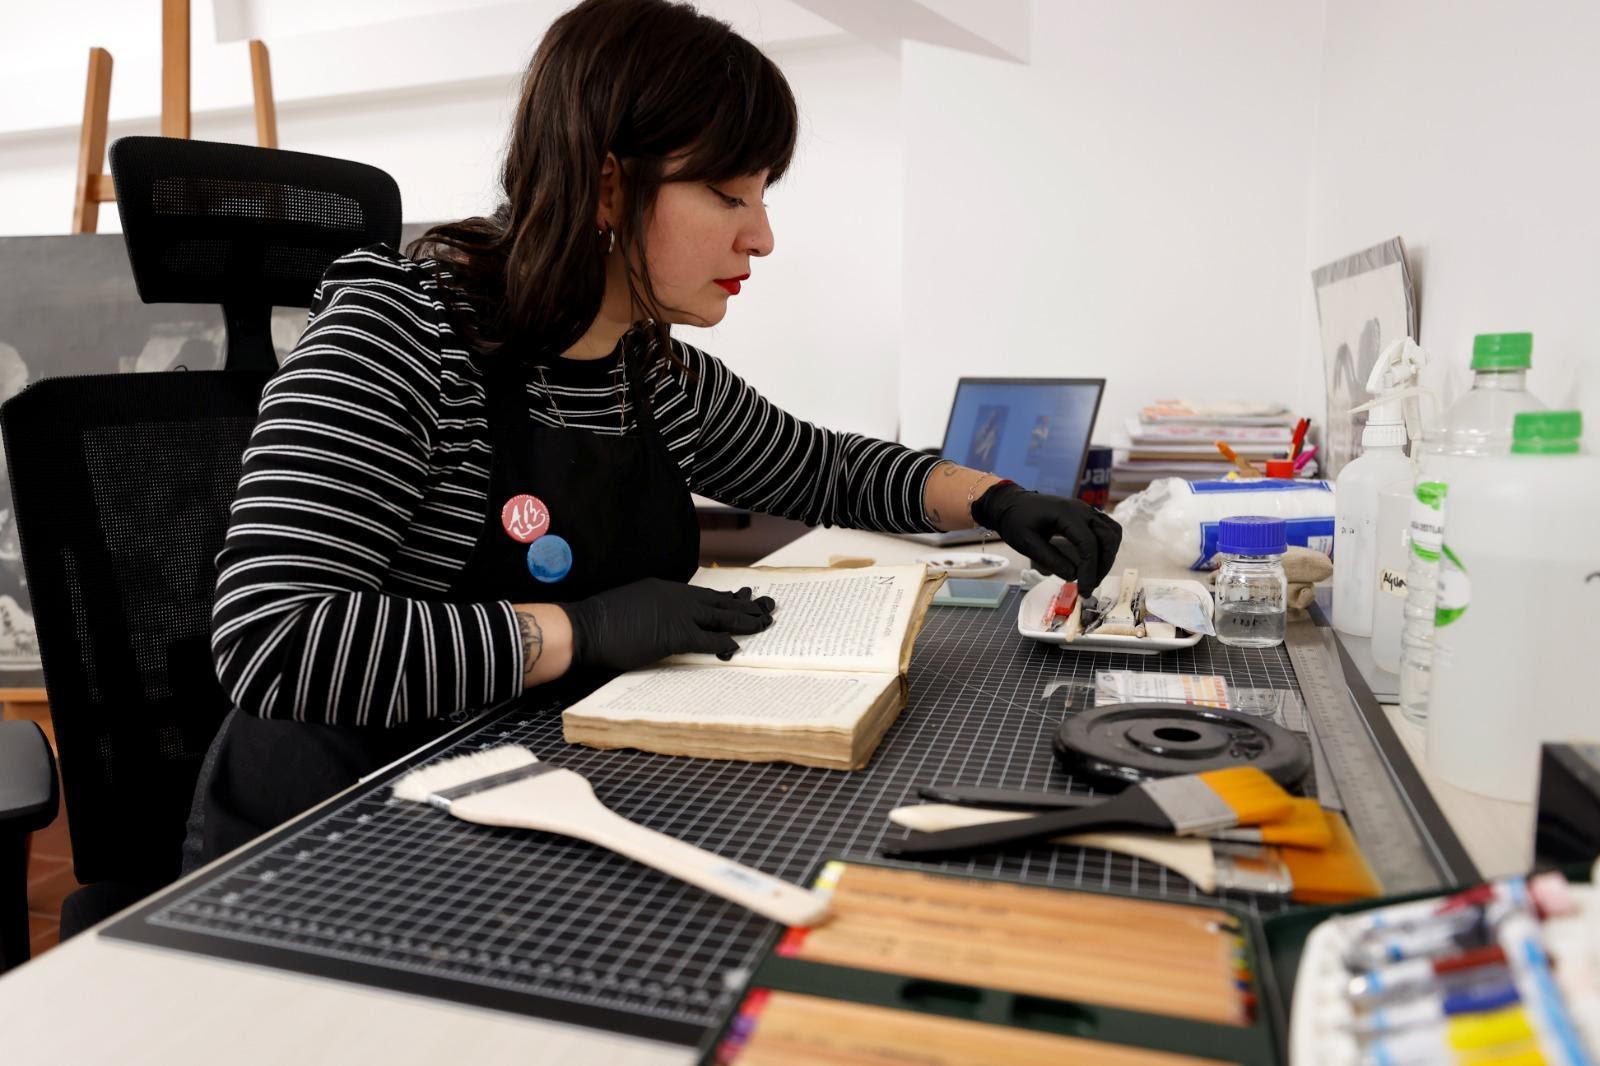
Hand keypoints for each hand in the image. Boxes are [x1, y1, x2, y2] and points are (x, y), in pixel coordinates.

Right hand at [562, 578, 775, 671]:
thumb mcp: (634, 604)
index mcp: (665, 589)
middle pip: (719, 602)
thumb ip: (654, 609)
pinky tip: (736, 648)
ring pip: (720, 617)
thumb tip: (665, 621)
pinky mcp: (673, 634)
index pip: (704, 594)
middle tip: (767, 608)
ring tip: (764, 624)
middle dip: (745, 606)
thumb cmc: (602, 621)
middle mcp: (676, 596)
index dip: (727, 599)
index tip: (744, 600)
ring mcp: (676, 614)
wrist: (586, 627)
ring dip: (744, 621)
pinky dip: (723, 644)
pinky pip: (706, 640)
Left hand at [972, 483, 1121, 593]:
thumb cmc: (1015, 521)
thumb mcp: (1026, 542)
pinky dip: (1107, 546)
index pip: (1088, 543)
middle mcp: (1082, 509)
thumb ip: (1050, 558)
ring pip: (1112, 533)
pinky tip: (1095, 562)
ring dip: (1108, 556)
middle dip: (1102, 565)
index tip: (1084, 590)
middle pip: (1107, 537)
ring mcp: (1086, 510)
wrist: (1011, 503)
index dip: (1090, 570)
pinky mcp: (1086, 515)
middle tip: (1089, 586)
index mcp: (1066, 513)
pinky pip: (1108, 529)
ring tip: (1093, 575)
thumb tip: (1074, 575)